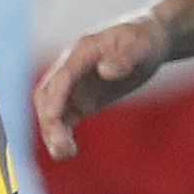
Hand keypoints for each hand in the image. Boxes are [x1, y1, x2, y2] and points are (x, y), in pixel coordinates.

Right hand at [33, 13, 169, 159]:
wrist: (147, 41)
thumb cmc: (143, 39)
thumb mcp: (141, 46)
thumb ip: (125, 57)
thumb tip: (107, 71)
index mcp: (80, 53)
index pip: (59, 79)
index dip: (53, 101)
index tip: (53, 122)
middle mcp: (69, 69)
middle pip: (46, 97)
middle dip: (49, 122)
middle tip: (63, 148)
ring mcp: (73, 86)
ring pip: (51, 111)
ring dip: (52, 133)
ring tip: (66, 155)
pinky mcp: (80, 99)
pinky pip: (63, 119)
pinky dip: (61, 134)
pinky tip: (68, 152)